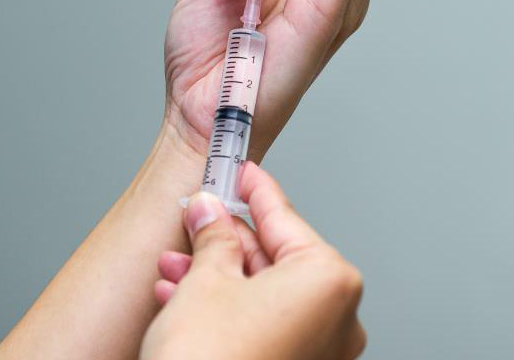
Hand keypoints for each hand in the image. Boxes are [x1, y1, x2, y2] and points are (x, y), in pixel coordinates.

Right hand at [141, 163, 365, 359]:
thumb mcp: (205, 282)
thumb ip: (212, 237)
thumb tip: (208, 210)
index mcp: (330, 281)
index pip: (285, 218)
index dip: (256, 190)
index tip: (241, 171)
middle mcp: (338, 319)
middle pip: (276, 259)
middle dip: (225, 242)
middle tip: (195, 218)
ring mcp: (321, 352)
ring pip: (264, 295)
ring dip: (216, 277)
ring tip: (174, 266)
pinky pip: (264, 326)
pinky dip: (227, 309)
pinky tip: (184, 298)